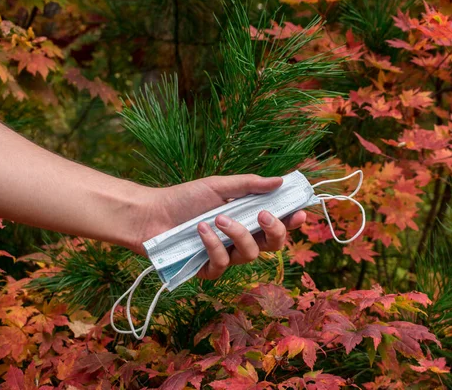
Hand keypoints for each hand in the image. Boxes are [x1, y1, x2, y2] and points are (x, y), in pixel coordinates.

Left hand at [137, 174, 305, 279]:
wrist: (152, 213)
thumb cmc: (184, 198)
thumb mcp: (219, 186)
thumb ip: (249, 185)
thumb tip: (280, 181)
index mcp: (246, 219)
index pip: (277, 224)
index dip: (291, 221)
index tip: (299, 212)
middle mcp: (239, 239)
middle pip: (273, 245)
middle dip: (274, 231)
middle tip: (263, 214)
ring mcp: (225, 256)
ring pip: (249, 255)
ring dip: (237, 234)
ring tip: (219, 218)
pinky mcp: (207, 269)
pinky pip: (221, 264)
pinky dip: (213, 246)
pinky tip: (200, 231)